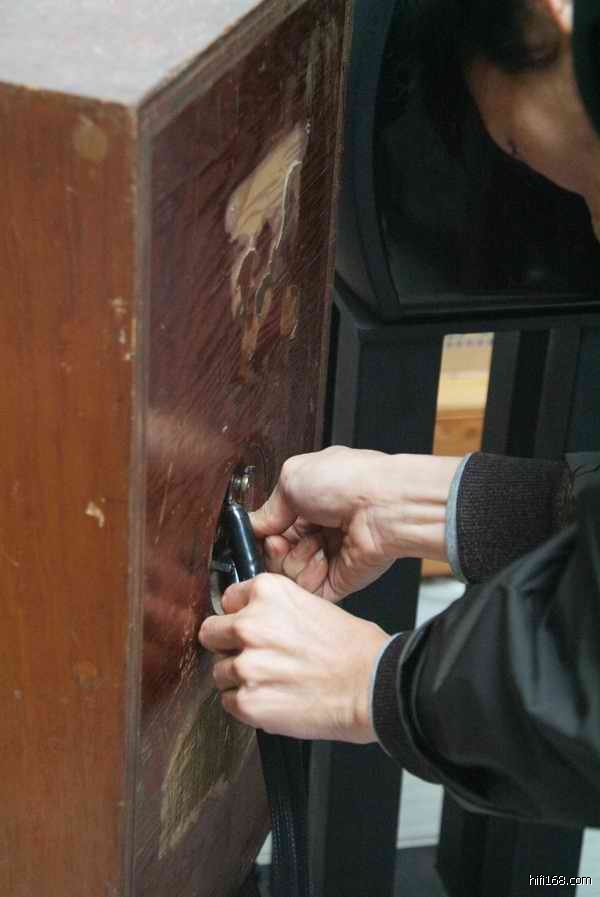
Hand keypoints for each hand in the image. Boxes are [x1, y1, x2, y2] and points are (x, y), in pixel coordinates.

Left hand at [198, 573, 388, 742]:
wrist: (371, 685)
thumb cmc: (352, 647)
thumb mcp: (311, 604)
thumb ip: (273, 609)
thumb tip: (248, 619)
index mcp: (266, 592)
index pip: (227, 601)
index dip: (240, 616)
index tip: (251, 628)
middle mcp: (249, 624)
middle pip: (211, 634)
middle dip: (228, 645)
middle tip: (255, 657)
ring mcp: (245, 665)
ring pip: (220, 672)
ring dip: (240, 679)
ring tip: (274, 682)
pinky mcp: (247, 701)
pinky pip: (229, 702)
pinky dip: (247, 704)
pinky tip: (275, 699)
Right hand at [251, 446, 460, 601]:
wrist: (386, 506)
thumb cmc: (347, 482)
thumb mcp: (292, 478)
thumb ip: (267, 508)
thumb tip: (252, 525)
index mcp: (308, 503)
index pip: (271, 529)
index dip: (264, 535)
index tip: (265, 533)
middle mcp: (318, 530)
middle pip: (275, 556)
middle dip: (276, 550)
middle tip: (286, 540)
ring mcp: (328, 557)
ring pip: (287, 576)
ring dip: (295, 560)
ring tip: (315, 544)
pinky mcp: (339, 581)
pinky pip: (308, 592)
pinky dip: (309, 578)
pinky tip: (323, 560)